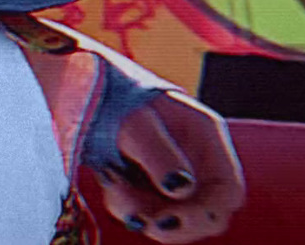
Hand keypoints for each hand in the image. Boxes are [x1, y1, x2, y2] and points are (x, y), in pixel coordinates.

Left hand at [96, 90, 246, 241]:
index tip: (171, 219)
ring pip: (173, 216)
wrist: (76, 79)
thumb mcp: (134, 122)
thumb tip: (181, 189)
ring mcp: (171, 171)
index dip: (208, 213)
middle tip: (142, 220)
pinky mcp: (146, 180)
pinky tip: (109, 182)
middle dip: (176, 224)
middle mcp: (194, 157)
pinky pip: (146, 209)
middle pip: (206, 212)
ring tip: (113, 186)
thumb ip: (159, 155)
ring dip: (143, 214)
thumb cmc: (108, 92)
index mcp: (204, 136)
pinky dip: (127, 206)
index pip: (228, 191)